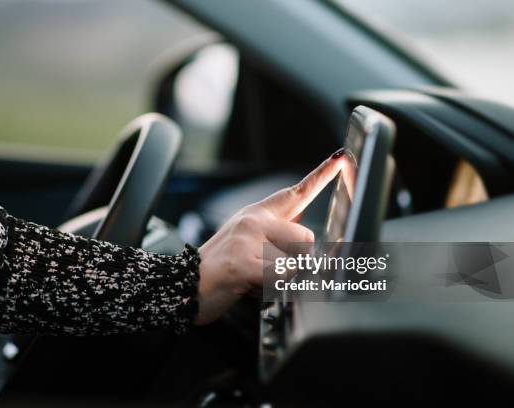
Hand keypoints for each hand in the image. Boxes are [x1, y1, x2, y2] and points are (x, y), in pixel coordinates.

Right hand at [195, 151, 345, 324]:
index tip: (340, 158)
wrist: (184, 286)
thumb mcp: (247, 241)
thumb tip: (302, 224)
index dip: (321, 175)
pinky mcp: (243, 262)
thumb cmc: (220, 268)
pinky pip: (280, 276)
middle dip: (296, 260)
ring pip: (296, 259)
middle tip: (267, 270)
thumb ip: (276, 231)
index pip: (295, 192)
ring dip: (282, 277)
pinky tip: (250, 285)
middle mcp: (253, 220)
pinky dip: (272, 287)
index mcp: (257, 214)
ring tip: (254, 278)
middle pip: (306, 237)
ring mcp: (247, 239)